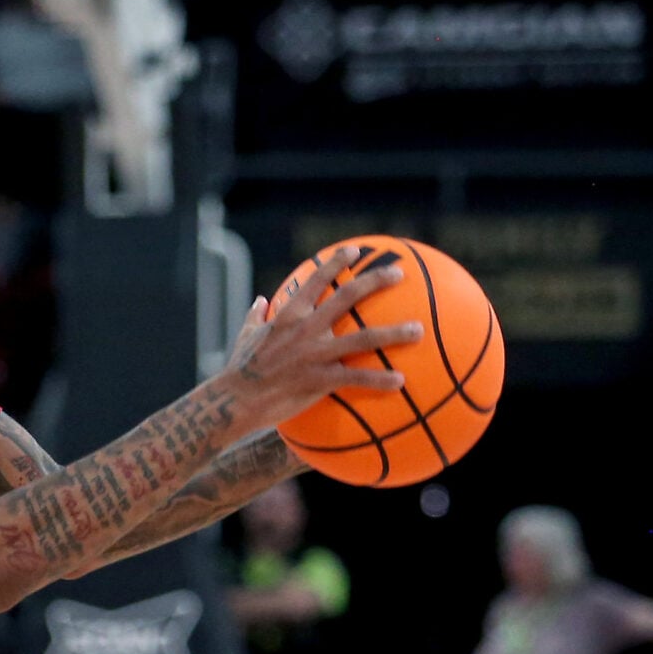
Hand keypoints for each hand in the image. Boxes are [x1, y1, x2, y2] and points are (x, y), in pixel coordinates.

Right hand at [213, 246, 421, 434]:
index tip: (354, 252)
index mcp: (288, 315)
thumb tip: (259, 302)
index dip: (336, 262)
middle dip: (376, 281)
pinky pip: (357, 378)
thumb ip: (255, 317)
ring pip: (363, 338)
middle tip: (399, 274)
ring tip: (418, 331)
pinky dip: (380, 380)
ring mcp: (315, 354)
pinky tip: (401, 382)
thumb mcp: (244, 337)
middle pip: (349, 297)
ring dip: (394, 333)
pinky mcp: (319, 380)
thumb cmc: (238, 370)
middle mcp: (306, 329)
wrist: (234, 401)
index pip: (316, 279)